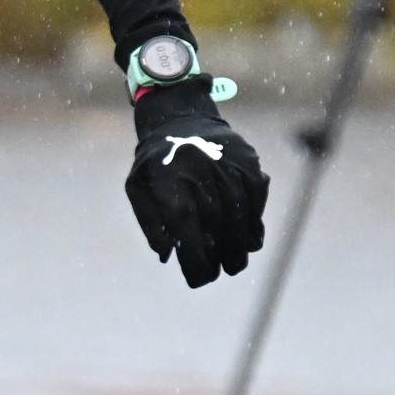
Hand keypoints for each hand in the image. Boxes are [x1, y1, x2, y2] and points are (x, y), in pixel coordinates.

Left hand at [125, 78, 268, 287]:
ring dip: (239, 245)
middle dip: (218, 255)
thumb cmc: (156, 161)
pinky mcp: (248, 161)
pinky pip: (256, 198)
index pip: (183, 222)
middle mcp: (199, 169)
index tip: (199, 278)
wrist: (180, 117)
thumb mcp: (138, 186)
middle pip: (214, 221)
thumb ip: (150, 221)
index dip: (194, 254)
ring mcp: (226, 163)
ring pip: (239, 212)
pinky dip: (254, 223)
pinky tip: (250, 241)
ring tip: (235, 264)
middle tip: (218, 272)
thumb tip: (166, 256)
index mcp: (168, 177)